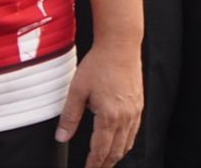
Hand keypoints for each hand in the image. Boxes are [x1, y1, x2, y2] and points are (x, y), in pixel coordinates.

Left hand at [57, 40, 141, 167]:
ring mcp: (135, 112)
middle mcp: (125, 117)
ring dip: (116, 156)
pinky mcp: (139, 105)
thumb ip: (70, 116)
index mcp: (109, 116)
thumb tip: (61, 137)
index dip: (93, 164)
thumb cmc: (99, 64)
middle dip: (105, 164)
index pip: (100, 150)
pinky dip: (126, 143)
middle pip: (116, 151)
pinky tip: (120, 143)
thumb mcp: (77, 90)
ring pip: (127, 144)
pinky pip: (134, 132)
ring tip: (106, 162)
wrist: (120, 46)